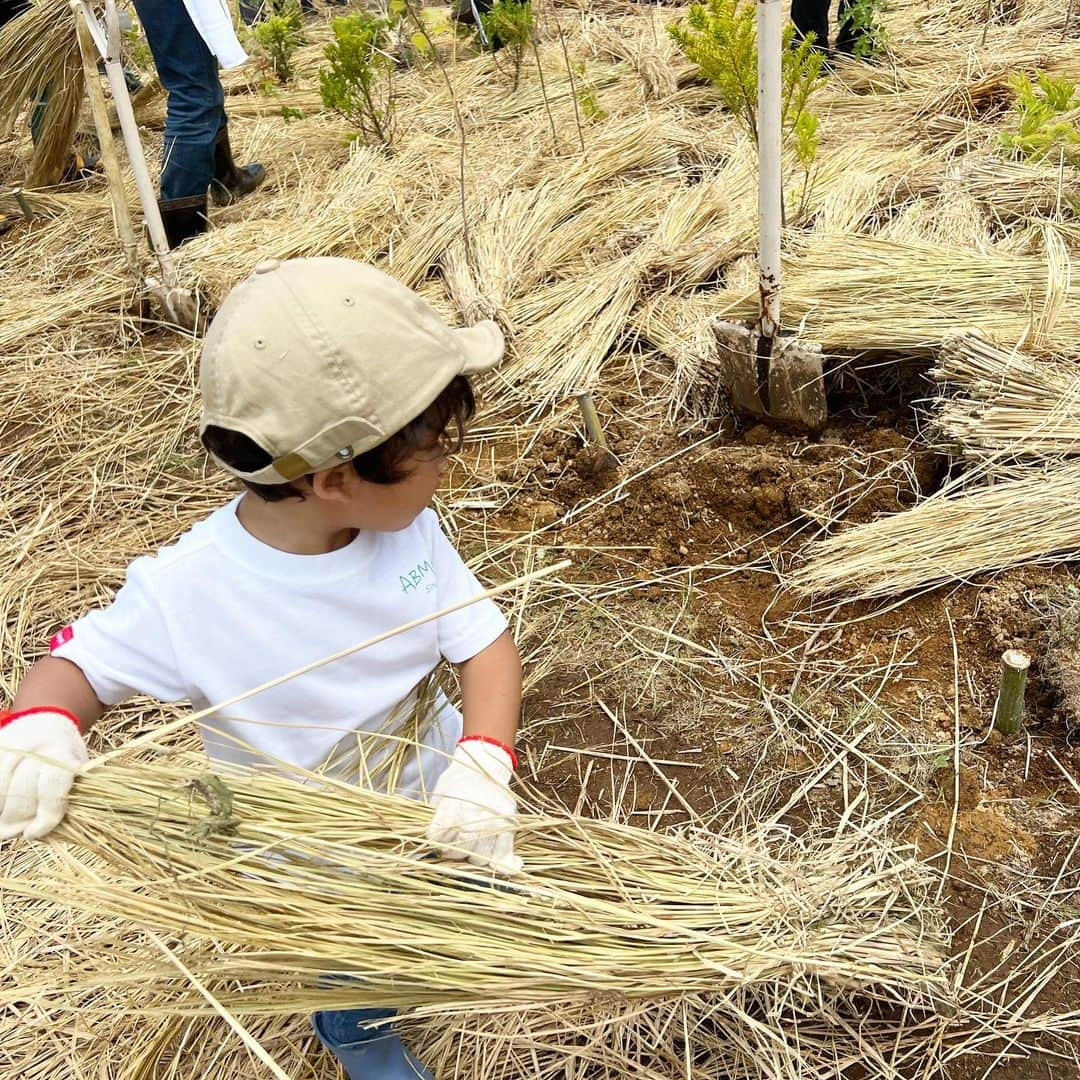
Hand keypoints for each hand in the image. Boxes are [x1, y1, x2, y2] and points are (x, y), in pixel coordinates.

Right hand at [0, 708, 87, 840]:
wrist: (46, 719)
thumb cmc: (63, 753)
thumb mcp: (76, 767)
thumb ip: (63, 796)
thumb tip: (39, 833)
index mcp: (62, 753)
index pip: (52, 790)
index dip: (45, 817)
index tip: (35, 833)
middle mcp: (36, 748)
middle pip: (21, 794)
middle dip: (17, 820)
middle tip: (15, 831)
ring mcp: (12, 746)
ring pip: (0, 789)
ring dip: (0, 813)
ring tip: (4, 825)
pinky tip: (0, 809)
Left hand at [427, 737, 521, 876]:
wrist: (483, 765)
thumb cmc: (456, 783)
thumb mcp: (439, 797)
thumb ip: (437, 823)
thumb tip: (436, 848)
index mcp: (453, 806)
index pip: (439, 840)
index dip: (437, 844)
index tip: (438, 840)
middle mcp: (475, 814)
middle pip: (461, 851)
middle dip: (455, 852)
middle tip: (456, 843)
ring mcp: (495, 819)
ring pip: (480, 858)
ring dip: (474, 856)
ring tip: (473, 845)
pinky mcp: (510, 824)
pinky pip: (503, 854)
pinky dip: (497, 862)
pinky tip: (493, 860)